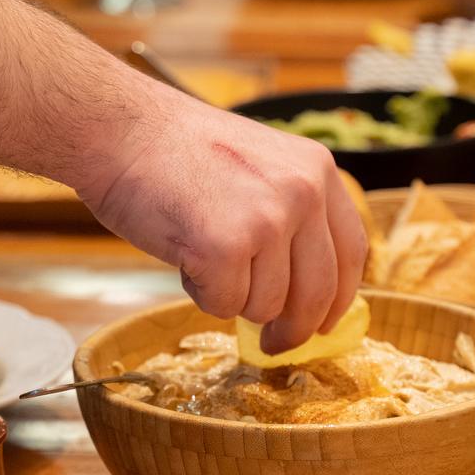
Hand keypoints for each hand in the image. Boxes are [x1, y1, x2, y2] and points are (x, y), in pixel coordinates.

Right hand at [77, 87, 366, 352]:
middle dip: (293, 330)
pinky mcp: (226, 247)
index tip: (324, 325)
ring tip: (201, 252)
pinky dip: (200, 293)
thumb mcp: (261, 166)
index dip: (339, 300)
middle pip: (318, 292)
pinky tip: (184, 255)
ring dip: (232, 297)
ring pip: (266, 305)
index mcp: (317, 170)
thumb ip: (292, 216)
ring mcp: (267, 220)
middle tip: (272, 345)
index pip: (351, 253)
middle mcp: (303, 193)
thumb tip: (306, 298)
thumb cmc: (177, 152)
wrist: (123, 129)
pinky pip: (224, 305)